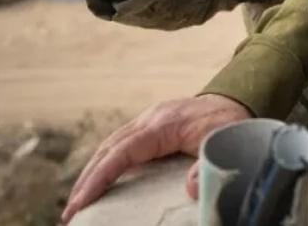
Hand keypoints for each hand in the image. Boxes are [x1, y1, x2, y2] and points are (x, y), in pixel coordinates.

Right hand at [61, 94, 251, 222]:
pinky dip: (105, 163)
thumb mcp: (225, 142)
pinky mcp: (151, 127)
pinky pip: (120, 145)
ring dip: (91, 173)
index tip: (82, 201)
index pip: (122, 152)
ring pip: (110, 146)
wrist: (237, 97)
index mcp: (163, 124)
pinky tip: (99, 181)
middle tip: (70, 212)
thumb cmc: (231, 122)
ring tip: (77, 202)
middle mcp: (149, 119)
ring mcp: (148, 121)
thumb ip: (207, 166)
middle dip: (86, 181)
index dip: (100, 176)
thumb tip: (190, 191)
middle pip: (108, 149)